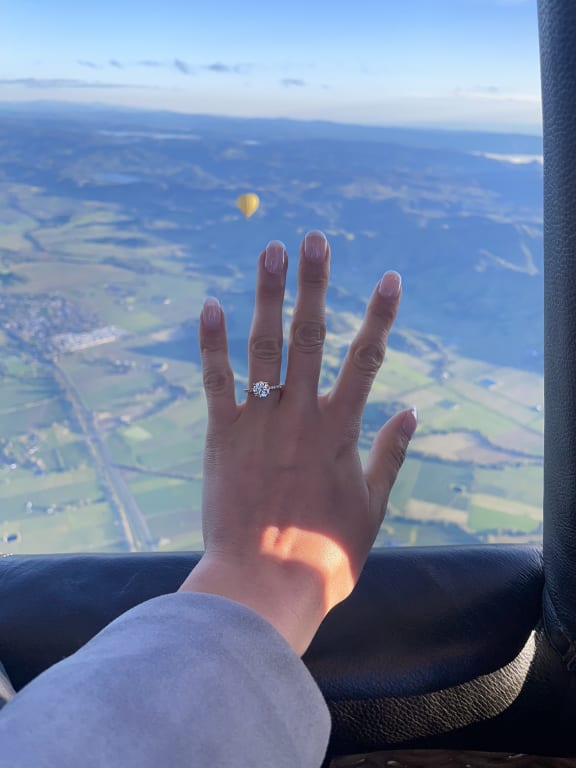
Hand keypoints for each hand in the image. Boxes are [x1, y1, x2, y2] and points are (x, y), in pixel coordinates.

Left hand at [179, 231, 416, 654]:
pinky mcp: (221, 436)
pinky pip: (215, 381)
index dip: (379, 316)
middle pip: (310, 336)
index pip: (366, 359)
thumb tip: (413, 414)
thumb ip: (390, 456)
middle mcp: (300, 414)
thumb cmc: (325, 554)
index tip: (388, 279)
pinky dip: (212, 343)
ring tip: (268, 251)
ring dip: (266, 295)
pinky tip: (210, 306)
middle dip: (314, 284)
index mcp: (340, 430)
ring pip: (263, 346)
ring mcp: (258, 421)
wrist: (264, 583)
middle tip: (313, 240)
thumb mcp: (372, 507)